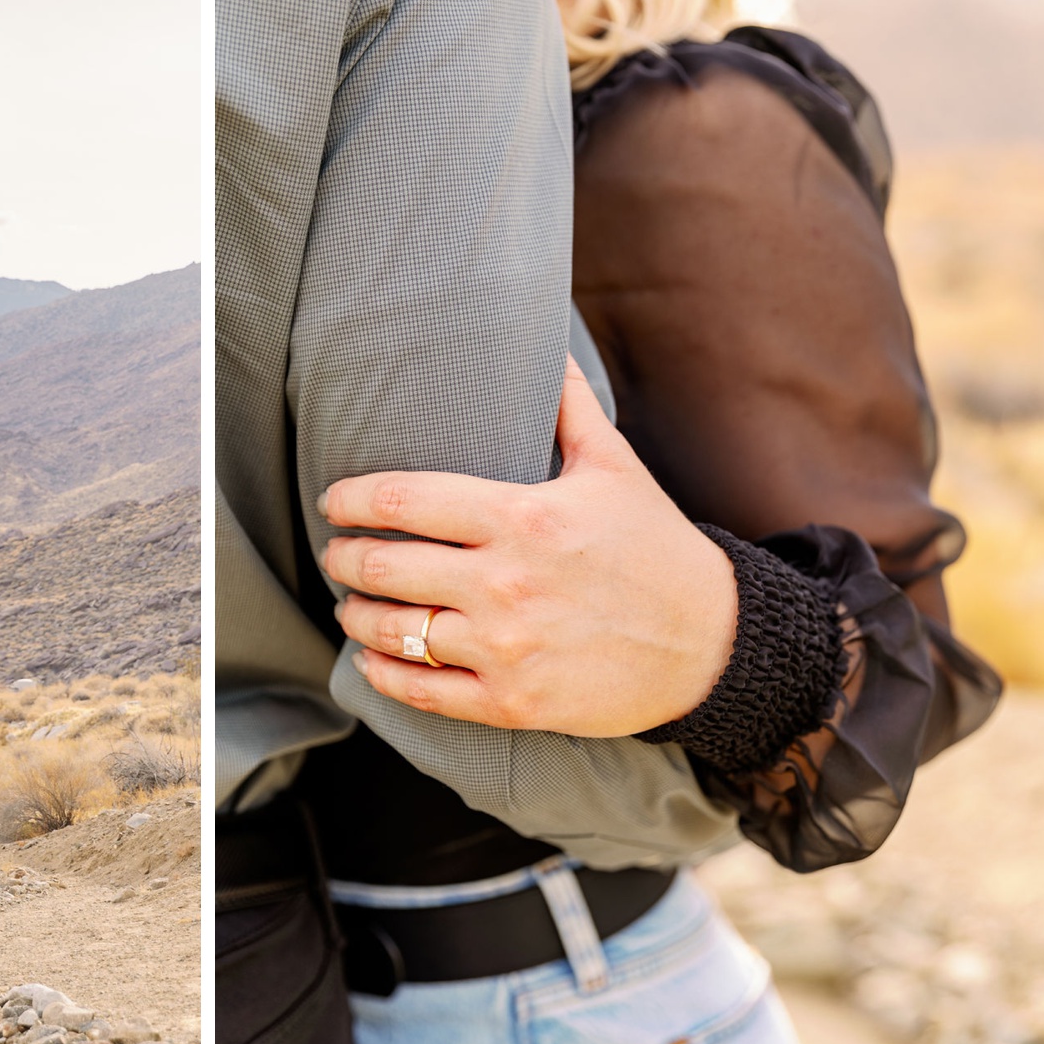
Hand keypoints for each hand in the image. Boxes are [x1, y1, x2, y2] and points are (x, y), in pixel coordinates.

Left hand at [320, 356, 736, 735]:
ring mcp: (505, 647)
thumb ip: (567, 406)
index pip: (403, 501)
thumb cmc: (655, 548)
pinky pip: (422, 691)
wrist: (710, 645)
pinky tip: (369, 659)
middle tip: (334, 553)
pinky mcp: (512, 701)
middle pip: (384, 567)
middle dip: (343, 558)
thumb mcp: (614, 466)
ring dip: (356, 615)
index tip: (334, 502)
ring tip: (349, 604)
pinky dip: (383, 674)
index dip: (352, 500)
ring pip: (394, 631)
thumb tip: (546, 342)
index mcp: (521, 517)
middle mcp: (505, 583)